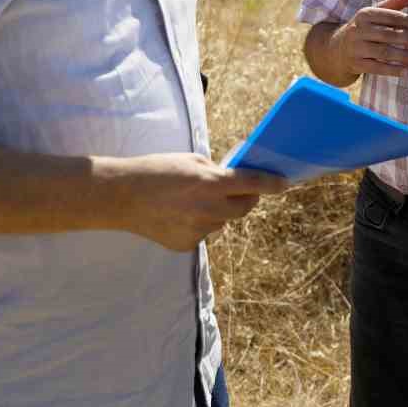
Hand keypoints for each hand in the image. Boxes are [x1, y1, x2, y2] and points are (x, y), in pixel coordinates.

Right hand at [115, 153, 288, 251]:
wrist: (122, 197)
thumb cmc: (157, 170)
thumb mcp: (191, 161)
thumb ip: (217, 172)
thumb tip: (237, 179)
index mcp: (210, 183)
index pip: (253, 184)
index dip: (273, 184)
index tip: (285, 184)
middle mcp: (208, 210)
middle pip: (244, 208)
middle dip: (246, 198)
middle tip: (237, 189)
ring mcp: (198, 231)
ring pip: (222, 221)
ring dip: (217, 211)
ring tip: (190, 200)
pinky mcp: (187, 245)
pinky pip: (203, 233)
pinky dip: (198, 223)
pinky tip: (178, 215)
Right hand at [331, 0, 407, 78]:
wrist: (336, 50)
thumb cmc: (364, 29)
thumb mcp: (375, 13)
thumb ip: (396, 2)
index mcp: (364, 14)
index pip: (391, 16)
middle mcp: (358, 30)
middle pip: (388, 34)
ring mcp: (355, 48)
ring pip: (384, 52)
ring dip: (405, 56)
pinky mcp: (355, 64)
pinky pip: (376, 68)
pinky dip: (393, 70)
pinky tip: (407, 71)